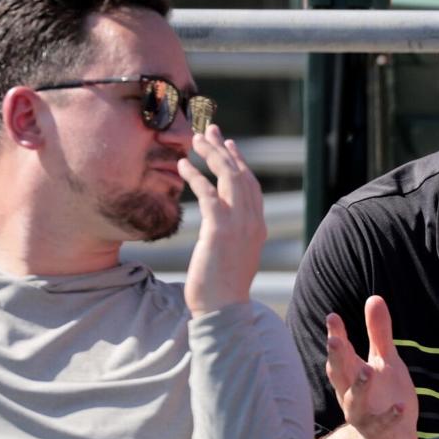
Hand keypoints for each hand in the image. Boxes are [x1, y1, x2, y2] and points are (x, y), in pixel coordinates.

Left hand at [178, 125, 264, 316]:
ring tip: (194, 139)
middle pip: (240, 174)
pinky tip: (182, 165)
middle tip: (209, 130)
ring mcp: (238, 224)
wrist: (223, 308)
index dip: (239, 162)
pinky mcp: (219, 229)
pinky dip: (195, 176)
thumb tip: (219, 229)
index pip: (250, 185)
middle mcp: (252, 220)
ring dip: (211, 155)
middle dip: (224, 149)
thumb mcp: (233, 257)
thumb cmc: (222, 289)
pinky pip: (208, 194)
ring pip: (228, 177)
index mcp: (257, 226)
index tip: (228, 144)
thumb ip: (232, 237)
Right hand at [325, 296, 418, 438]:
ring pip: (354, 402)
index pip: (340, 353)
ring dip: (359, 386)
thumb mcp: (385, 361)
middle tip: (334, 341)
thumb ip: (378, 333)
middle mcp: (350, 394)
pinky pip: (383, 424)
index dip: (336, 335)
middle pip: (339, 375)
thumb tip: (374, 298)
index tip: (332, 317)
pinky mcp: (380, 431)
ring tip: (368, 370)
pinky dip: (390, 415)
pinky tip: (400, 405)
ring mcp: (363, 415)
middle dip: (337, 358)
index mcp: (351, 375)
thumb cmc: (384, 395)